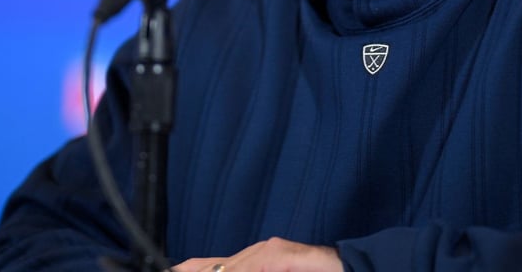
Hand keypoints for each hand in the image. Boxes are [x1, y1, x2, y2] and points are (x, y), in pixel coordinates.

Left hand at [174, 237, 341, 271]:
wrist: (348, 267)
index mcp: (254, 262)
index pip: (213, 266)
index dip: (191, 268)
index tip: (173, 271)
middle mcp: (259, 252)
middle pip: (218, 267)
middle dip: (197, 271)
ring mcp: (270, 251)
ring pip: (234, 268)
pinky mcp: (283, 255)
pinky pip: (257, 266)